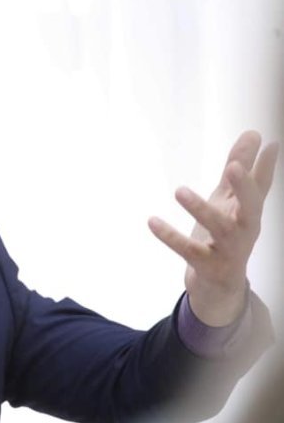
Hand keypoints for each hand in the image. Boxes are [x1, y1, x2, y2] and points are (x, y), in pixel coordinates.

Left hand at [148, 131, 277, 325]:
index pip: (261, 186)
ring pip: (220, 229)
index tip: (271, 141)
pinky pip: (188, 251)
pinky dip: (170, 237)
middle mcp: (244, 230)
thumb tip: (253, 134)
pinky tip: (152, 221)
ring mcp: (228, 250)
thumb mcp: (230, 202)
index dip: (266, 165)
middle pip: (251, 207)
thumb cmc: (224, 237)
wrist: (218, 288)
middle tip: (233, 167)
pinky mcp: (208, 266)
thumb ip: (237, 171)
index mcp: (248, 213)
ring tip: (180, 191)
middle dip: (244, 187)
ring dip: (201, 209)